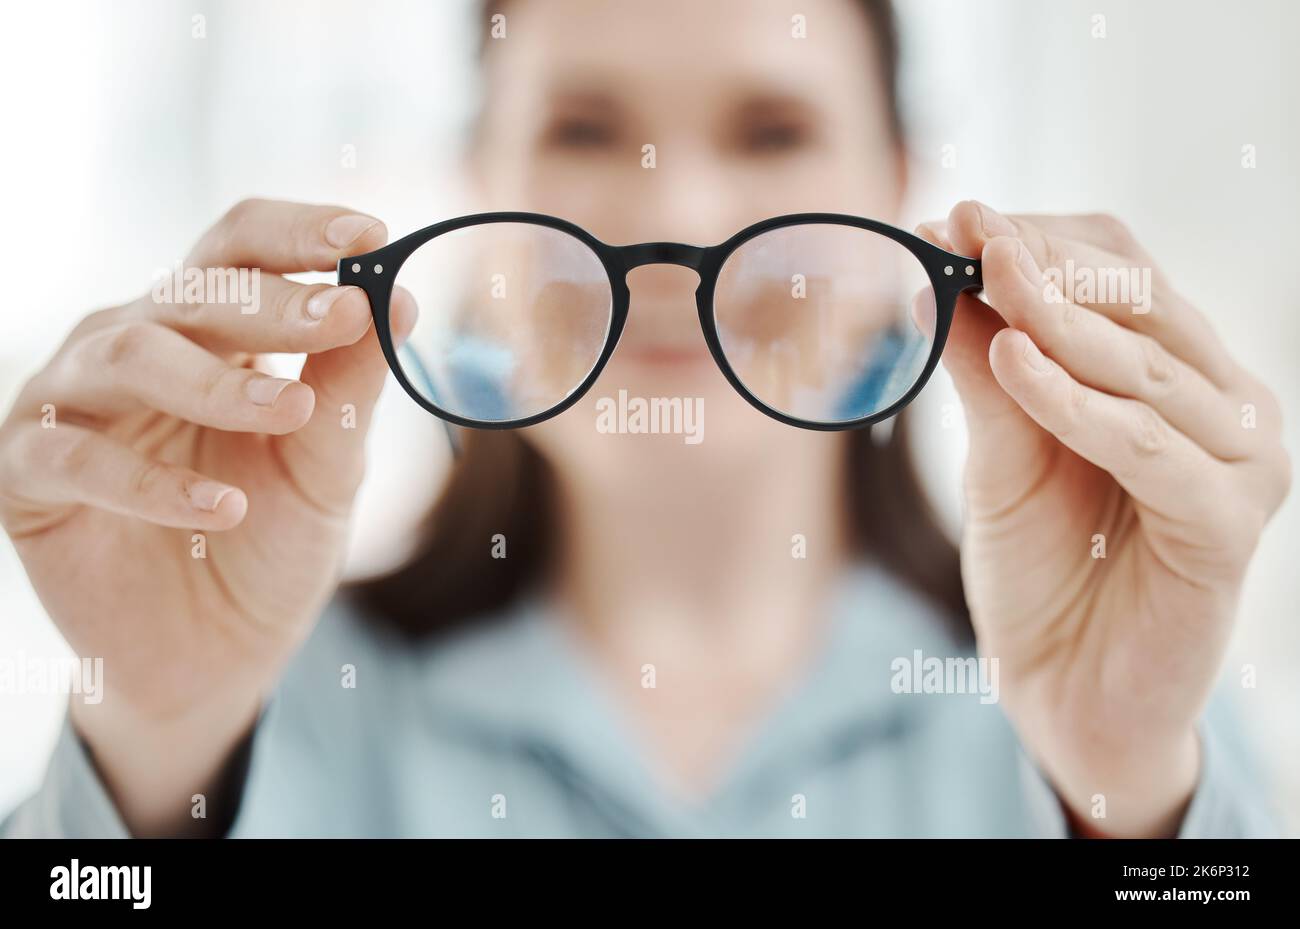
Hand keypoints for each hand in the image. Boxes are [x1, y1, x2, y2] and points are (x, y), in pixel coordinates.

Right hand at [0, 199, 415, 833]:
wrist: (214, 656)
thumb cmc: (270, 543)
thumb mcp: (324, 465)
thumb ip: (349, 386)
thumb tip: (399, 297)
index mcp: (206, 329)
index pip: (240, 249)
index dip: (299, 232)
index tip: (371, 231)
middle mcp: (132, 344)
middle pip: (194, 291)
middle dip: (275, 301)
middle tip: (346, 313)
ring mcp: (73, 403)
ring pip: (131, 354)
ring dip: (217, 380)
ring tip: (292, 409)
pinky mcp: (30, 475)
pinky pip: (77, 458)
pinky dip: (154, 484)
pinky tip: (225, 510)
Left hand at [918, 202, 1289, 836]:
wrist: (1066, 690)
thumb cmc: (1040, 568)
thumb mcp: (1002, 451)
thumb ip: (988, 368)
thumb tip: (946, 263)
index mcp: (1177, 376)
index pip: (1124, 273)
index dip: (1042, 240)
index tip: (958, 213)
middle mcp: (1223, 405)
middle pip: (1141, 300)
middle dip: (1045, 262)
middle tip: (967, 223)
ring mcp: (1239, 461)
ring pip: (1143, 364)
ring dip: (1055, 315)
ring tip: (980, 270)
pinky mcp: (1227, 522)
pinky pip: (1145, 444)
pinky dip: (1076, 402)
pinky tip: (1012, 362)